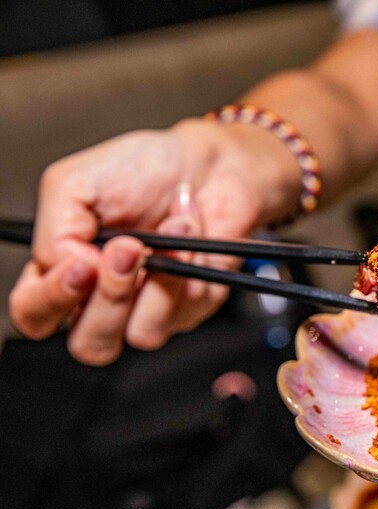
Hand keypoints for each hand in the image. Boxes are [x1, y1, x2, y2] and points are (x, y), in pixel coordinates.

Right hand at [9, 118, 294, 365]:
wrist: (208, 162)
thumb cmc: (144, 169)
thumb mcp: (76, 182)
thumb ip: (55, 232)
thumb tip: (67, 271)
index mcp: (65, 272)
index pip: (36, 315)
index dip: (52, 300)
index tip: (82, 265)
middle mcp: (105, 299)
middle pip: (91, 345)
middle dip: (112, 298)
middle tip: (130, 248)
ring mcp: (150, 308)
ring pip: (144, 335)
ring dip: (163, 274)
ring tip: (172, 227)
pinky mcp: (193, 306)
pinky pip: (189, 308)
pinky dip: (195, 261)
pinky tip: (192, 230)